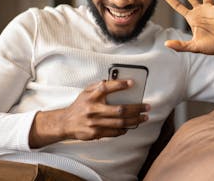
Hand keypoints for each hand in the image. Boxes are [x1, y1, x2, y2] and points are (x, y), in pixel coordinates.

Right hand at [29, 80, 149, 146]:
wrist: (66, 123)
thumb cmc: (80, 106)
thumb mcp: (86, 92)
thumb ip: (98, 86)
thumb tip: (113, 80)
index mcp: (91, 97)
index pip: (106, 87)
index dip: (119, 84)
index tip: (132, 83)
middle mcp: (93, 109)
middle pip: (119, 109)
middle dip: (136, 108)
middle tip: (147, 106)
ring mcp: (94, 123)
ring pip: (120, 122)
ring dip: (135, 120)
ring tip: (144, 117)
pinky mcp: (95, 133)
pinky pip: (114, 132)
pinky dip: (124, 129)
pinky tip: (130, 126)